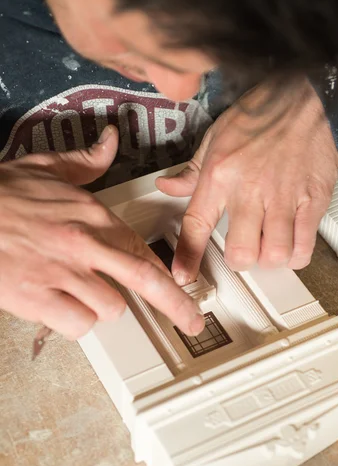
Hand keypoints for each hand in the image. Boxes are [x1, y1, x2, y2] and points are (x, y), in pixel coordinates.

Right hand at [0, 126, 203, 338]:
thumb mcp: (47, 168)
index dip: (168, 272)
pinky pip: (77, 323)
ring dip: (102, 307)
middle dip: (175, 305)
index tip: (184, 286)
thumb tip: (110, 142)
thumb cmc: (1, 195)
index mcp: (91, 215)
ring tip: (83, 296)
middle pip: (144, 279)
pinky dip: (74, 322)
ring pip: (110, 307)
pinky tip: (61, 308)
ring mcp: (62, 272)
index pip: (143, 248)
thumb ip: (86, 162)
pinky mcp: (37, 297)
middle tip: (190, 321)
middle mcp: (84, 244)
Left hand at [157, 79, 337, 283]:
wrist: (301, 94)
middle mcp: (250, 189)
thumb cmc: (259, 115)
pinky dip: (297, 255)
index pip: (197, 225)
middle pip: (242, 252)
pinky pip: (305, 244)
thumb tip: (167, 187)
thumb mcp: (214, 139)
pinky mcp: (313, 198)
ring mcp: (284, 196)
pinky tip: (291, 246)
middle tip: (242, 254)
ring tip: (268, 249)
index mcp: (220, 175)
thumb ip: (190, 171)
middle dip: (240, 262)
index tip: (184, 275)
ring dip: (270, 260)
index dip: (188, 256)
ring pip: (276, 254)